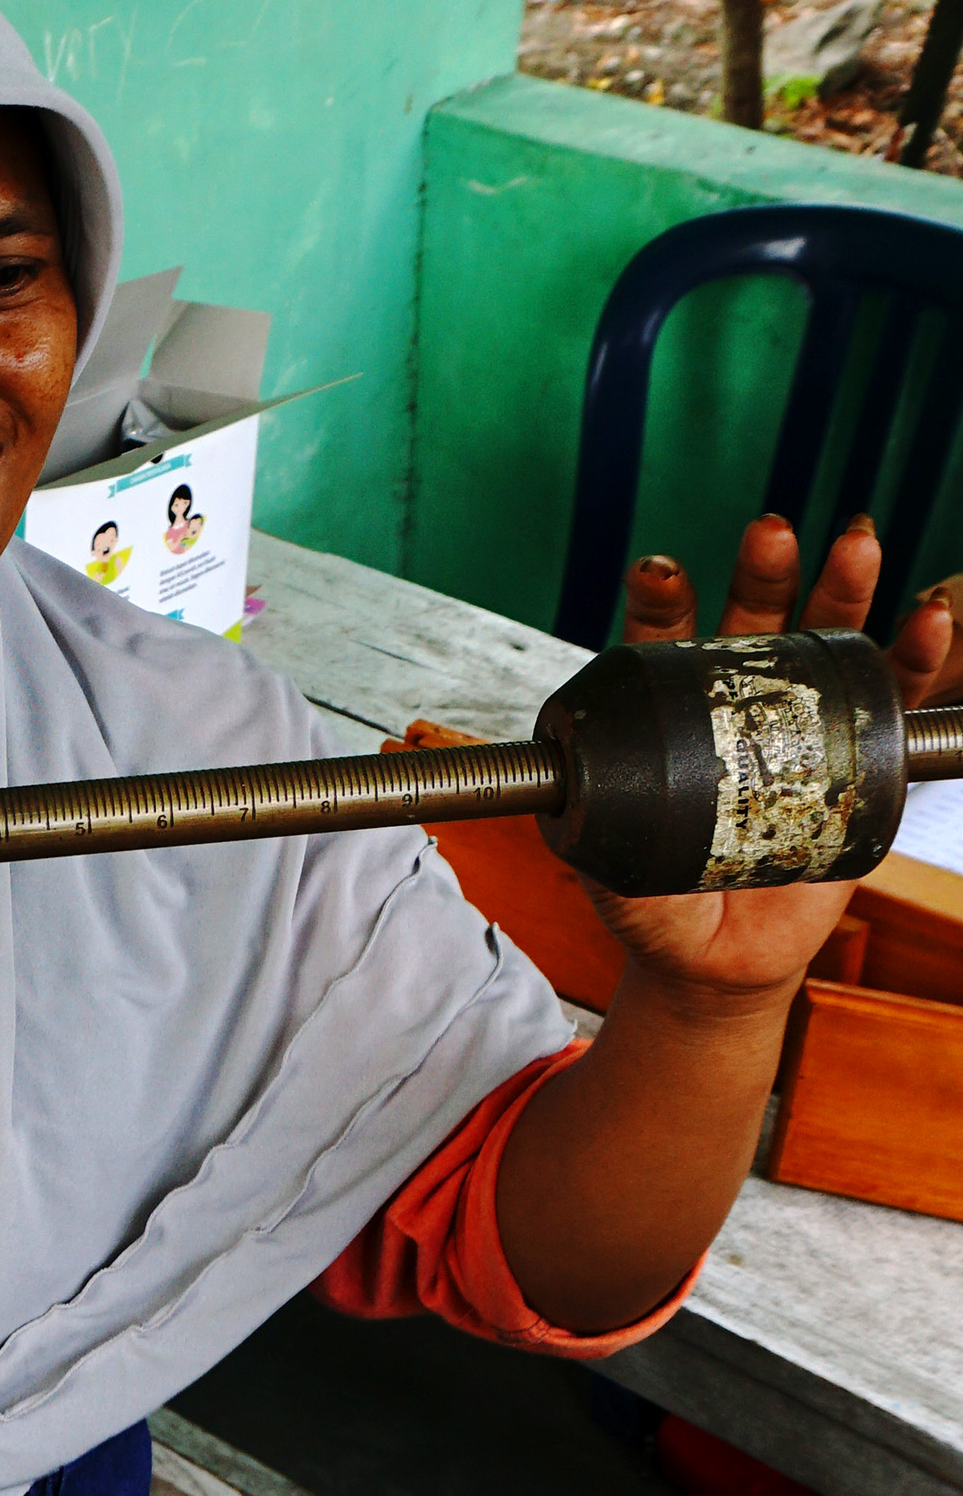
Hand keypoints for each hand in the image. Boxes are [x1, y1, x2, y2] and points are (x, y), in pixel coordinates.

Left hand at [599, 511, 957, 999]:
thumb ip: (594, 836)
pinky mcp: (862, 760)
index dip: (663, 604)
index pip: (665, 645)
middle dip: (764, 573)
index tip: (659, 574)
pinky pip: (894, 701)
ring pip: (826, 643)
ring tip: (857, 547)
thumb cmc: (658, 912)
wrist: (721, 961)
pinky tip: (928, 624)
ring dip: (844, 590)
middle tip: (768, 533)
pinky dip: (914, 658)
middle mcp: (738, 706)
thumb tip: (568, 796)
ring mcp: (803, 726)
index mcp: (671, 718)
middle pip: (754, 620)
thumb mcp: (614, 875)